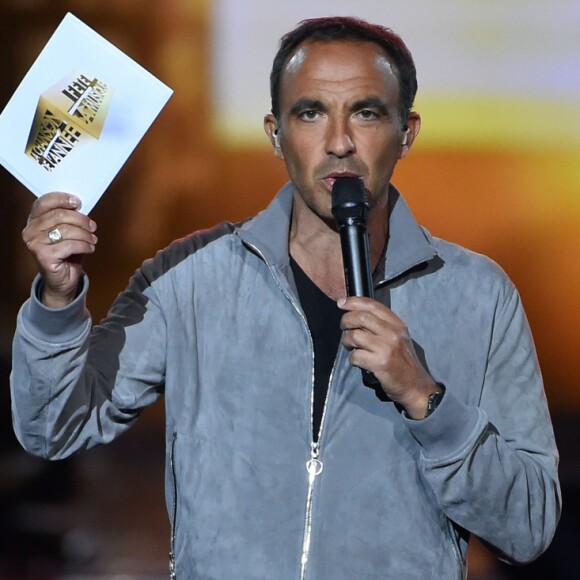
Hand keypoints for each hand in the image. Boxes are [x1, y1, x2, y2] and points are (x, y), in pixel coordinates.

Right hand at [22, 193, 97, 307]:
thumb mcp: (68, 232)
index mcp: (34, 220)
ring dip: (85, 234)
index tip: (78, 202)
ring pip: (66, 230)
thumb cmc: (67, 254)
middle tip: (92, 227)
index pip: (44, 202)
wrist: (63, 280)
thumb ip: (70, 219)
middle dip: (81, 220)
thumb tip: (81, 207)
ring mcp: (35, 244)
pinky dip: (84, 246)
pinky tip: (89, 248)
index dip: (62, 199)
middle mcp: (30, 231)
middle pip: (59, 215)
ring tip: (93, 240)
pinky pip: (70, 245)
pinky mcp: (43, 256)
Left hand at [338, 296, 438, 418]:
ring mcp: (386, 348)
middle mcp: (392, 333)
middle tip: (343, 327)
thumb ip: (381, 325)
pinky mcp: (380, 363)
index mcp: (397, 324)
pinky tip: (358, 361)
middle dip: (346, 320)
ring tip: (350, 346)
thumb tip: (355, 314)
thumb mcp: (398, 337)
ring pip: (355, 336)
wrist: (415, 386)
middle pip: (361, 317)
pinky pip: (355, 355)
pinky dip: (352, 358)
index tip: (341, 303)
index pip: (373, 305)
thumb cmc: (403, 361)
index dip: (354, 302)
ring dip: (346, 341)